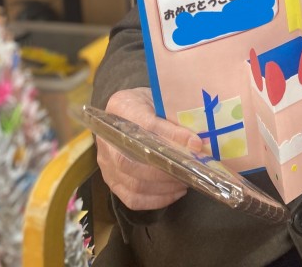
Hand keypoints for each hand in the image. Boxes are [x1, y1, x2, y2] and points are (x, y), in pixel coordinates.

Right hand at [95, 87, 202, 210]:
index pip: (145, 124)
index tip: (195, 143)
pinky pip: (132, 199)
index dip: (170, 135)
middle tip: (189, 171)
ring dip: (164, 187)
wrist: (132, 108)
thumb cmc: (150, 103)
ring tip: (185, 182)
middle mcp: (106, 137)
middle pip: (131, 161)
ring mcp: (106, 163)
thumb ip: (173, 118)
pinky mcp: (111, 182)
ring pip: (133, 184)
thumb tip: (196, 144)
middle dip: (164, 171)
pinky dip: (156, 200)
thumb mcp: (161, 100)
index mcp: (120, 106)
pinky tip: (175, 192)